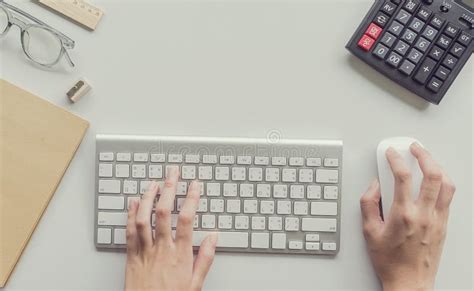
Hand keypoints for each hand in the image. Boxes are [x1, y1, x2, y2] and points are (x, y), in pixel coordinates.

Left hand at [125, 169, 217, 290]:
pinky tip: (133, 202)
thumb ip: (206, 258)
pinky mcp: (131, 256)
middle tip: (173, 172)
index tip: (195, 185)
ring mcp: (145, 251)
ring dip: (149, 197)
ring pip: (145, 217)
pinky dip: (130, 214)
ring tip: (154, 182)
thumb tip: (214, 237)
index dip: (192, 198)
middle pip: (165, 211)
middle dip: (170, 188)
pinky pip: (129, 231)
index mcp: (181, 254)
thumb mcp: (196, 284)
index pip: (187, 219)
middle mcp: (162, 249)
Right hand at [360, 143, 455, 290]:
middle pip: (432, 175)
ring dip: (438, 167)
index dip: (396, 159)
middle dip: (424, 155)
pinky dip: (443, 183)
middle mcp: (424, 214)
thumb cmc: (390, 261)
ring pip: (446, 184)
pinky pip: (448, 197)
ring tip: (429, 160)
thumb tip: (375, 186)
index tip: (391, 153)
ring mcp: (437, 219)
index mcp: (403, 214)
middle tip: (415, 148)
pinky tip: (436, 180)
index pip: (402, 177)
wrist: (409, 282)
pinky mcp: (444, 225)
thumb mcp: (368, 232)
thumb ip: (368, 204)